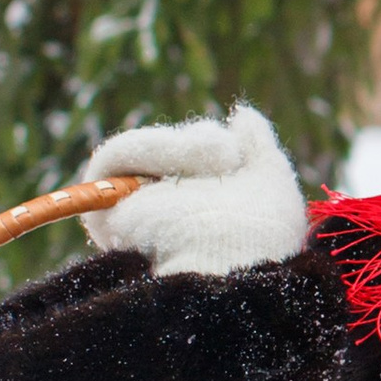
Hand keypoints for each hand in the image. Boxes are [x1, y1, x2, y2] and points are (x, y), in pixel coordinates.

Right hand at [79, 105, 307, 278]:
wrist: (235, 266)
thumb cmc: (264, 235)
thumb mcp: (272, 181)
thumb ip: (259, 146)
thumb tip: (242, 114)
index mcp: (203, 216)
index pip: (197, 160)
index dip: (220, 147)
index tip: (239, 157)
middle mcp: (166, 220)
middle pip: (168, 153)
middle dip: (201, 142)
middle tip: (228, 159)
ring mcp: (135, 219)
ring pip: (141, 152)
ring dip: (181, 146)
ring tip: (217, 159)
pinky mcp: (108, 215)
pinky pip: (112, 159)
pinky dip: (145, 146)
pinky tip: (180, 155)